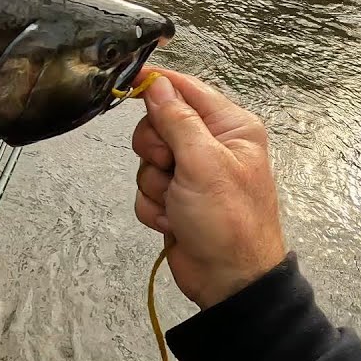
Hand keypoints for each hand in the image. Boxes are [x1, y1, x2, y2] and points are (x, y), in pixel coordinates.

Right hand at [131, 68, 285, 308]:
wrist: (228, 280)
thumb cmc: (229, 221)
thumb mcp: (203, 163)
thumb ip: (177, 120)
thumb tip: (157, 84)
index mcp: (230, 128)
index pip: (187, 89)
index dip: (158, 84)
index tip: (130, 80)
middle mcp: (211, 146)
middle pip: (158, 124)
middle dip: (155, 150)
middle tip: (170, 166)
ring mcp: (191, 173)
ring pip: (147, 160)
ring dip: (154, 184)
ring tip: (177, 203)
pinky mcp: (175, 198)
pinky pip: (145, 189)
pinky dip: (153, 206)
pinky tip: (173, 221)